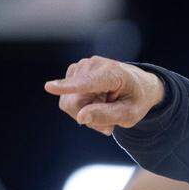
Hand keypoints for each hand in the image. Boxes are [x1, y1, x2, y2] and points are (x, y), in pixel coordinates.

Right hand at [45, 56, 164, 134]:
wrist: (139, 85)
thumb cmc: (136, 99)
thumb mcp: (131, 114)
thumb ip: (107, 115)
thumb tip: (81, 118)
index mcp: (113, 73)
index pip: (88, 82)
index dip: (70, 87)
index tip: (49, 87)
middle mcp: (93, 65)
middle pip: (74, 103)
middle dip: (89, 118)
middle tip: (110, 124)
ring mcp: (80, 67)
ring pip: (68, 103)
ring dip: (86, 114)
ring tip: (105, 108)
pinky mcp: (73, 73)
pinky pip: (67, 101)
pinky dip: (82, 108)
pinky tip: (97, 102)